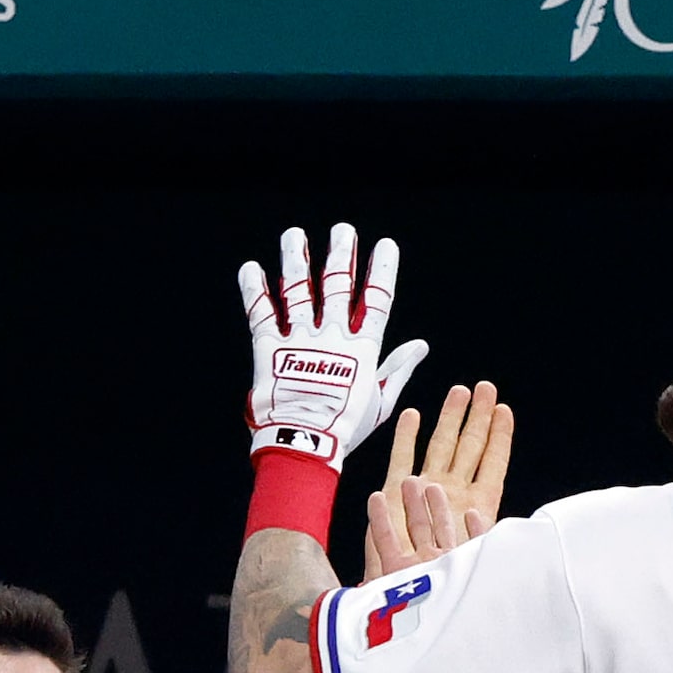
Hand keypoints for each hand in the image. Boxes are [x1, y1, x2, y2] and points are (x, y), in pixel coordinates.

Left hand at [239, 224, 428, 466]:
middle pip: (336, 285)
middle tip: (343, 230)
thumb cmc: (346, 428)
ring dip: (296, 259)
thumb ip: (399, 368)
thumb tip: (421, 346)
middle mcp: (331, 336)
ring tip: (294, 235)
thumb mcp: (381, 401)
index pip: (376, 300)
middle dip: (341, 254)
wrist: (305, 442)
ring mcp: (299, 339)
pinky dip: (255, 289)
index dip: (381, 271)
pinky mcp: (269, 348)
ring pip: (297, 290)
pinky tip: (251, 267)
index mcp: (361, 348)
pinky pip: (260, 312)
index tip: (385, 245)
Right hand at [365, 382, 513, 578]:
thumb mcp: (483, 556)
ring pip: (440, 446)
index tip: (503, 410)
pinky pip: (402, 459)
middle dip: (476, 416)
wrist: (408, 594)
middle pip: (469, 446)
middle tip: (484, 387)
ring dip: (449, 419)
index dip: (499, 437)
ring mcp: (425, 490)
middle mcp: (453, 492)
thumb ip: (499, 535)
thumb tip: (531, 530)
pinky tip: (413, 415)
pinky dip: (407, 438)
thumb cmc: (447, 579)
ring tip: (459, 392)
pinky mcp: (395, 494)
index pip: (493, 462)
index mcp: (477, 504)